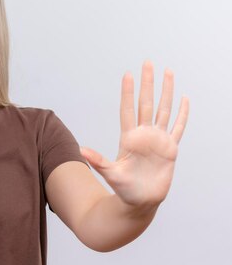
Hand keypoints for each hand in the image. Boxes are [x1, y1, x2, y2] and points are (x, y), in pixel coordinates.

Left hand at [80, 61, 189, 208]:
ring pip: (164, 109)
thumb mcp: (110, 173)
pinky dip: (182, 114)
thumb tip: (80, 150)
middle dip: (148, 83)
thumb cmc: (123, 189)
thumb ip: (98, 161)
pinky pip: (178, 127)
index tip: (128, 74)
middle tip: (148, 62)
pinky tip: (185, 99)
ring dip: (167, 91)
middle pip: (147, 102)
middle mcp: (144, 135)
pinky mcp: (170, 149)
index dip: (128, 92)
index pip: (128, 109)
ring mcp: (158, 140)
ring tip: (168, 72)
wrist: (140, 201)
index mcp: (129, 138)